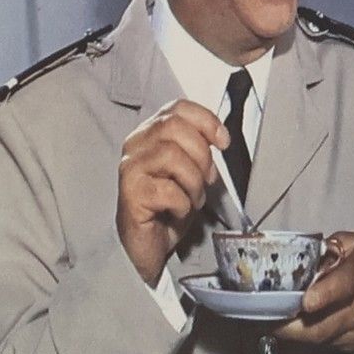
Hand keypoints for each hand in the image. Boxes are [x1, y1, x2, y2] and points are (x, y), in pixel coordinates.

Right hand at [116, 99, 229, 286]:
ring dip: (193, 182)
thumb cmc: (167, 208)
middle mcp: (135, 146)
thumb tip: (219, 138)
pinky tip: (177, 212)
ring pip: (172, 156)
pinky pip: (168, 190)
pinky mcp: (131, 194)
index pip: (177, 108)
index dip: (206, 120)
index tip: (223, 141)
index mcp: (149, 135)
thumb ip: (197, 149)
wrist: (146, 245)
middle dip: (201, 154)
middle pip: (174, 127)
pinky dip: (183, 204)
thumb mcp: (189, 171)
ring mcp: (130, 169)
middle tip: (207, 178)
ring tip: (191, 199)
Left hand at [275, 232, 353, 351]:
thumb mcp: (353, 243)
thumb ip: (324, 250)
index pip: (345, 284)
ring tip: (268, 320)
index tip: (305, 302)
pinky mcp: (352, 345)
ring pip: (317, 339)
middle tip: (261, 315)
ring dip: (290, 332)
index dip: (325, 294)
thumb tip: (297, 260)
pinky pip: (321, 344)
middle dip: (288, 323)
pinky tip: (290, 325)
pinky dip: (302, 336)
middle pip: (322, 325)